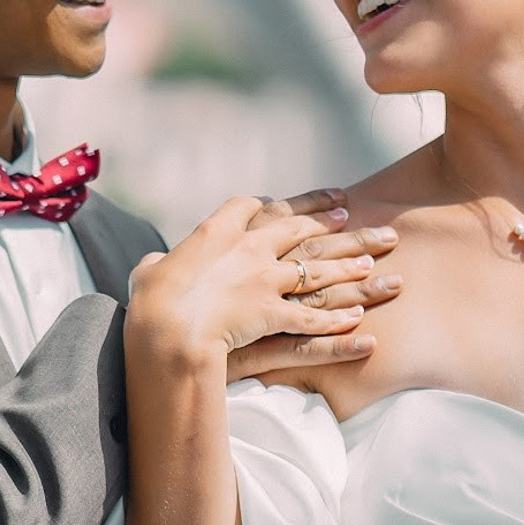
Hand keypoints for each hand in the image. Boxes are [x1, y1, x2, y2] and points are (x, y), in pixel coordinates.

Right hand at [126, 194, 392, 374]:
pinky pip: (314, 321)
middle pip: (302, 232)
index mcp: (219, 231)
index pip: (262, 208)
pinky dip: (337, 323)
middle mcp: (250, 250)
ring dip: (349, 269)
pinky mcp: (273, 316)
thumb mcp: (148, 273)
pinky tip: (360, 323)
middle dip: (334, 227)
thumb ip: (157, 264)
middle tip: (358, 221)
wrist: (163, 326)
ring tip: (375, 266)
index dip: (294, 203)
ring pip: (318, 273)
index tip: (317, 198)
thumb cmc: (148, 300)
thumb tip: (152, 264)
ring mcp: (265, 282)